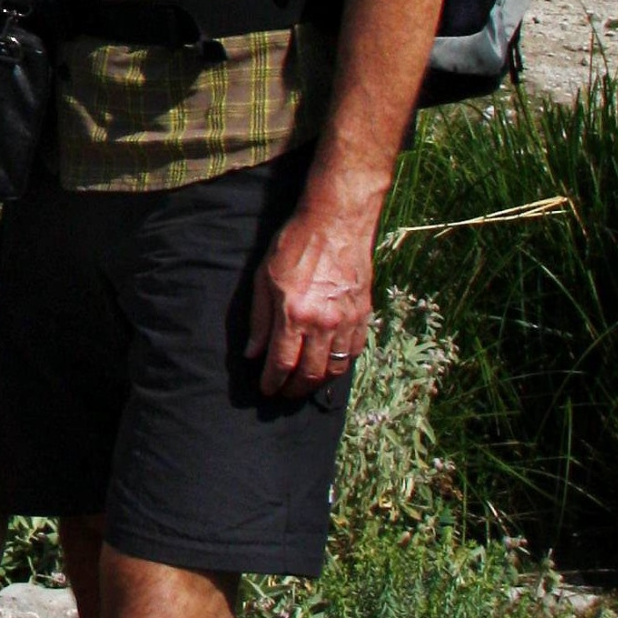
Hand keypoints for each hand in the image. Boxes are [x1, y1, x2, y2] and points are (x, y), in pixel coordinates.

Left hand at [249, 195, 375, 398]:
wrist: (336, 222)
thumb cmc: (295, 245)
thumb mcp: (264, 279)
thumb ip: (259, 320)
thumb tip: (253, 354)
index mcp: (294, 314)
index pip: (282, 363)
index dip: (273, 382)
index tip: (267, 390)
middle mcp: (323, 323)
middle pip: (310, 373)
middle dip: (295, 389)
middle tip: (284, 394)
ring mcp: (347, 320)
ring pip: (335, 367)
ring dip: (319, 382)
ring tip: (305, 384)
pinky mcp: (364, 314)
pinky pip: (355, 351)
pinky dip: (341, 364)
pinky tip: (329, 365)